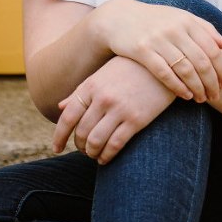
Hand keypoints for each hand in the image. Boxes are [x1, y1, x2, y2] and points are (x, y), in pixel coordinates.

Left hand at [54, 56, 180, 164]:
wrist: (165, 63)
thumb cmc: (133, 67)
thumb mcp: (104, 74)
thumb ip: (82, 91)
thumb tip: (61, 107)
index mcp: (92, 86)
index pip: (67, 117)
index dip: (59, 136)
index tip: (56, 148)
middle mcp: (103, 98)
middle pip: (81, 132)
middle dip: (79, 146)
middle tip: (83, 150)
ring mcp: (120, 109)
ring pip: (96, 141)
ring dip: (92, 153)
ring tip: (95, 155)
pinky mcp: (137, 119)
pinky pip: (115, 144)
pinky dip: (107, 155)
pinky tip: (106, 158)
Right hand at [95, 0, 221, 102]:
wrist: (119, 18)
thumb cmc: (156, 20)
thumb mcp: (181, 18)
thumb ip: (205, 29)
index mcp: (188, 21)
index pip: (212, 50)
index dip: (221, 70)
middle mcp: (175, 29)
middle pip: (201, 62)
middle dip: (211, 83)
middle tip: (215, 96)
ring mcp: (158, 39)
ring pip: (185, 69)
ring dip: (196, 88)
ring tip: (202, 99)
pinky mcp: (142, 50)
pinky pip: (164, 73)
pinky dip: (177, 87)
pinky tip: (185, 95)